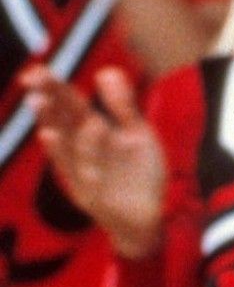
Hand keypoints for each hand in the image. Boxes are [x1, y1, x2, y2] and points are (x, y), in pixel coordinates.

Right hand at [24, 65, 164, 259]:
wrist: (148, 216)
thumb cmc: (138, 173)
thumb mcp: (137, 135)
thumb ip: (123, 106)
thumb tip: (106, 71)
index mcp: (93, 132)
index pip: (70, 106)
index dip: (55, 88)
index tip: (37, 70)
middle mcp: (82, 149)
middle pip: (62, 120)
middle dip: (47, 99)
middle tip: (31, 79)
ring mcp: (83, 171)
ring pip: (64, 145)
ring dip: (51, 123)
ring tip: (40, 101)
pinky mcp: (89, 192)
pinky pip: (78, 172)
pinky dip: (68, 155)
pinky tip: (53, 137)